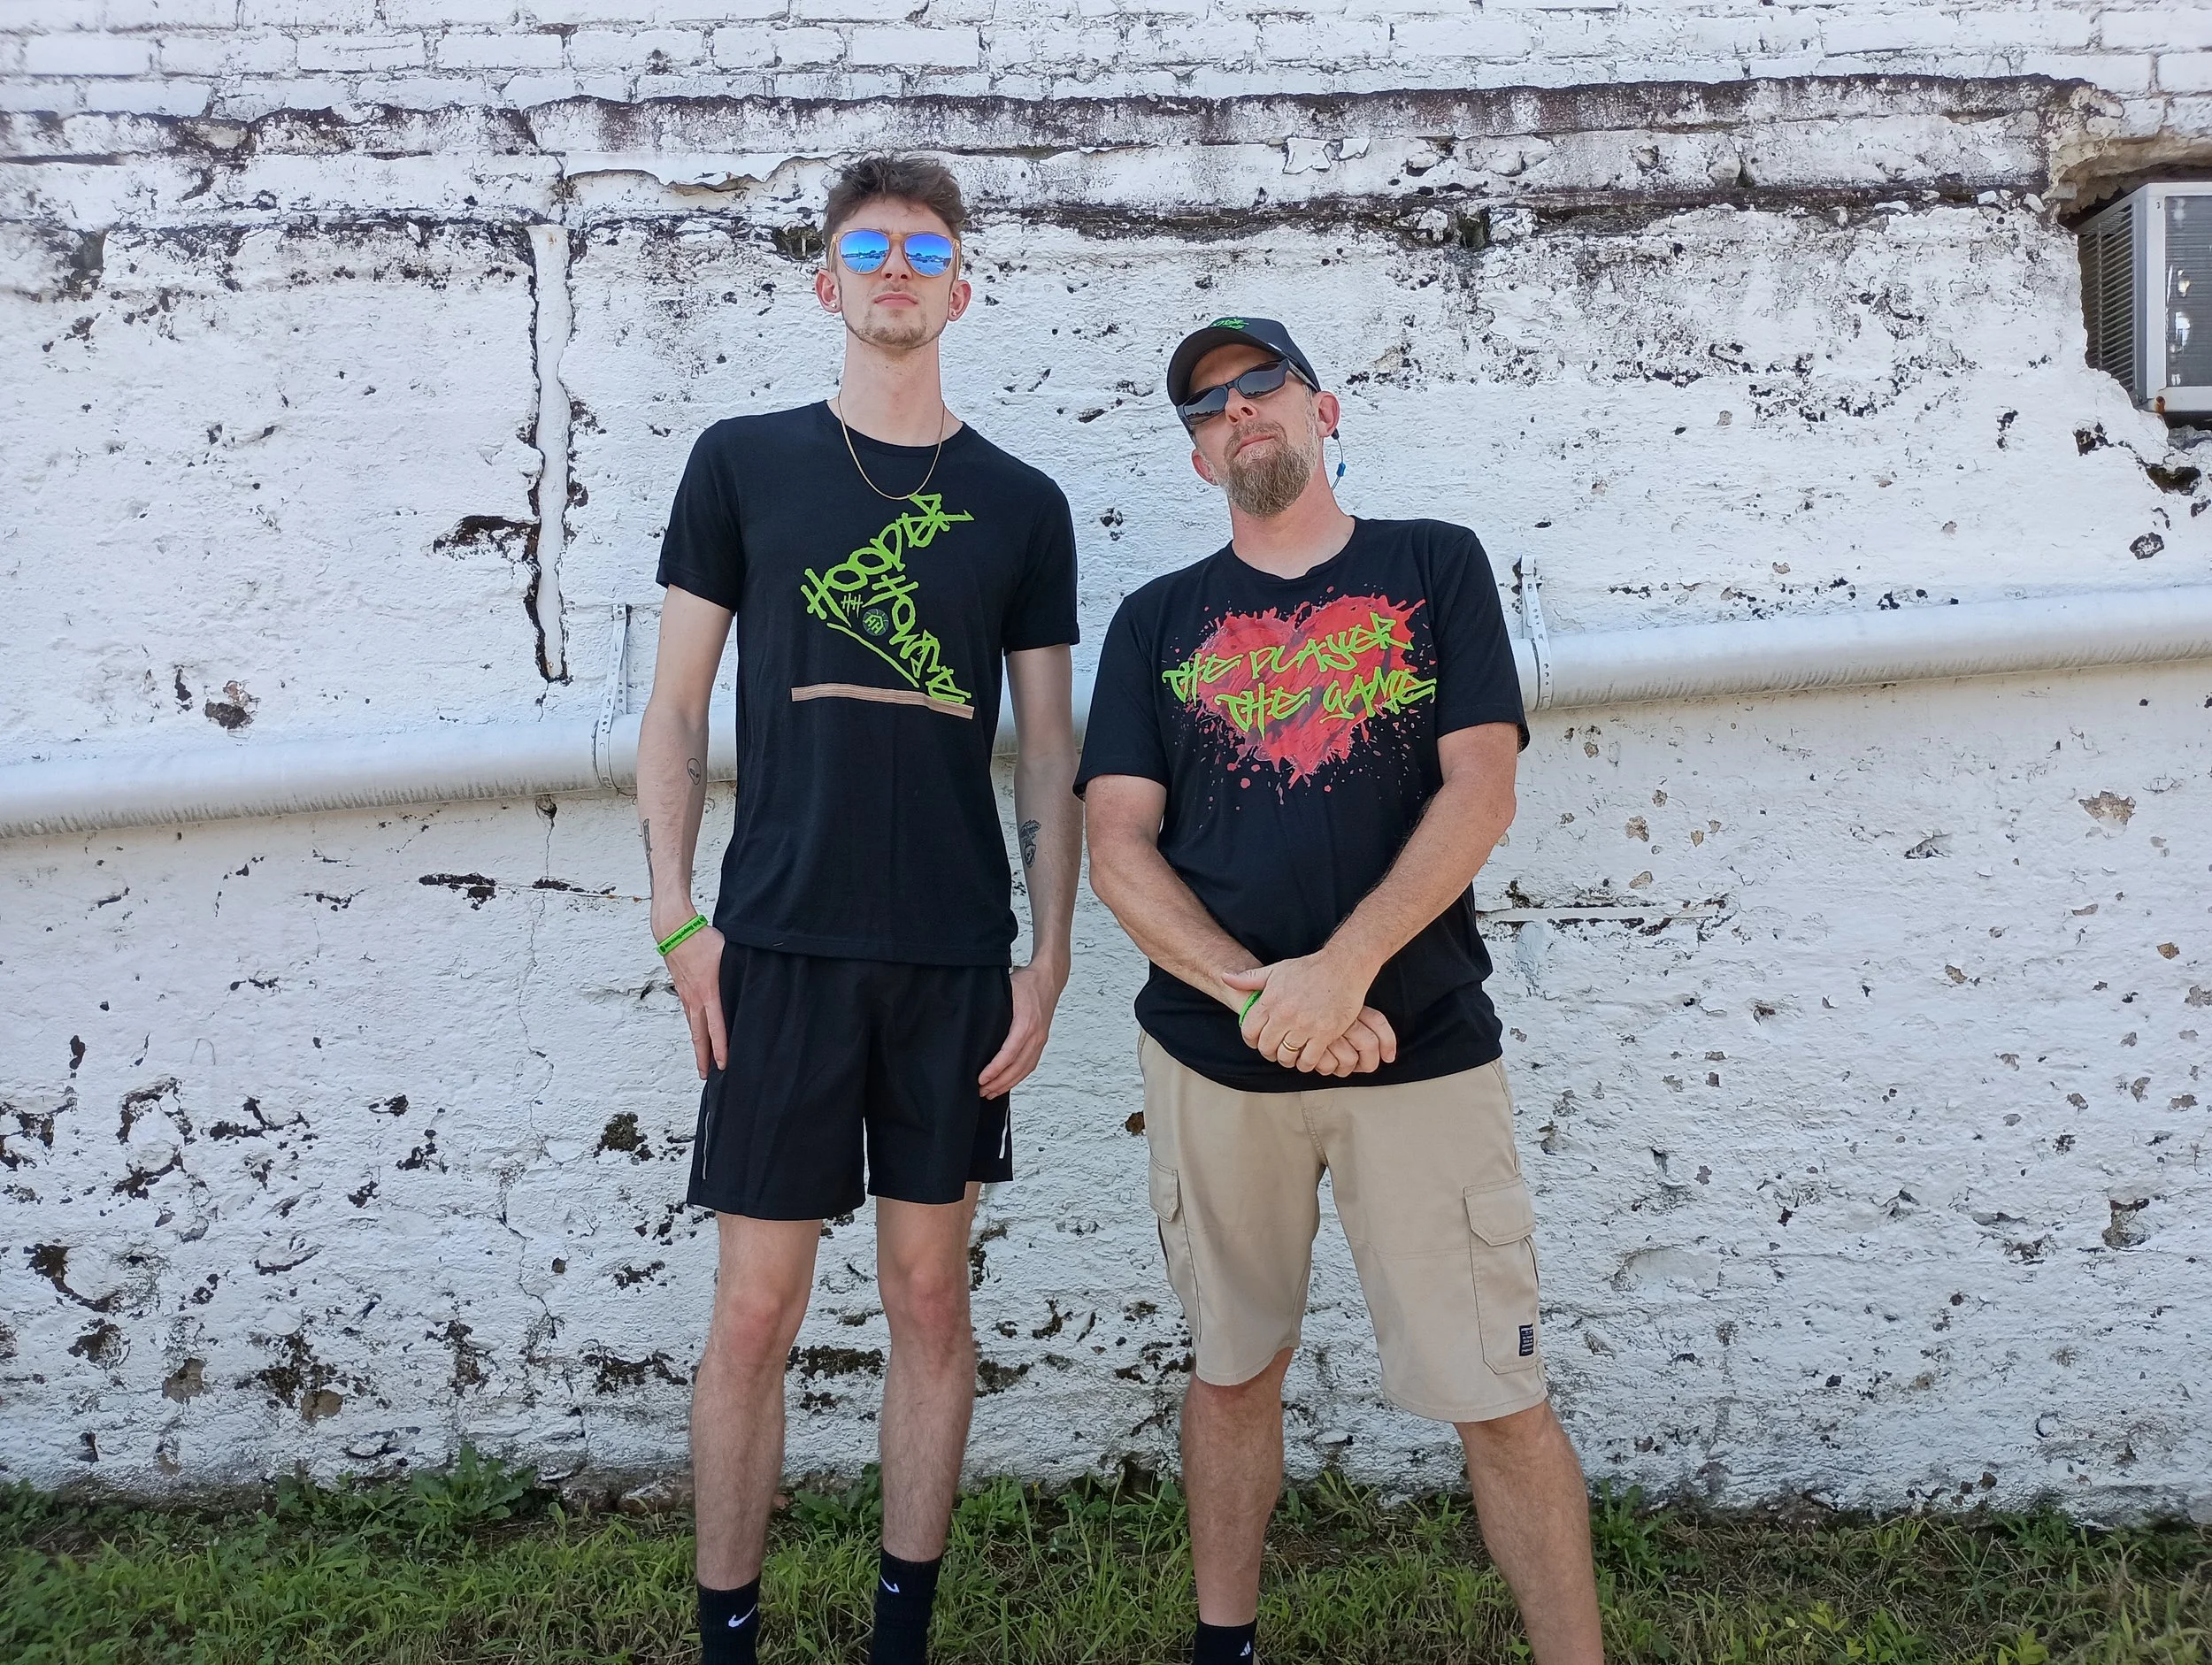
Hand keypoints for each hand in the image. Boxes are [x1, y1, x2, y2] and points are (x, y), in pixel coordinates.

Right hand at [662, 924, 727, 1078]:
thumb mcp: (729, 955)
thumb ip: (742, 971)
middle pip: (699, 1036)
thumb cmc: (703, 940)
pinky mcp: (682, 992)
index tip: (723, 1065)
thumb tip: (759, 979)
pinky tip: (697, 1035)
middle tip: (705, 1076)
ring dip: (698, 1046)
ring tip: (702, 1062)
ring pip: (693, 1028)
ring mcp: (687, 997)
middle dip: (703, 1058)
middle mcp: (696, 999)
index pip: (717, 1027)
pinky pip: (689, 1016)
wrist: (674, 931)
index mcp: (709, 992)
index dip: (721, 1048)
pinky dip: (693, 1030)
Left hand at [979, 960, 1064, 1099]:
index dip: (994, 1070)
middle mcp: (1035, 1035)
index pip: (1008, 1054)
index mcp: (1025, 1024)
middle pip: (1017, 1067)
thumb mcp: (1006, 990)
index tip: (981, 1079)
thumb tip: (970, 1021)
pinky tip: (1007, 1083)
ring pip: (1024, 1070)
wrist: (1049, 979)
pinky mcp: (1041, 1041)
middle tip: (981, 1091)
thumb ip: (992, 1008)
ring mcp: (1040, 1040)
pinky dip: (1019, 1077)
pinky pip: (1031, 1065)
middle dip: (998, 1083)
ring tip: (991, 1092)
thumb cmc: (1026, 983)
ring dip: (1008, 1084)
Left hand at [1224, 955, 1396, 1074]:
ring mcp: (1305, 1025)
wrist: (1342, 968)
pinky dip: (1306, 1063)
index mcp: (1270, 1000)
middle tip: (1276, 1051)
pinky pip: (1308, 1060)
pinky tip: (1307, 1058)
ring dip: (1287, 1060)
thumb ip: (1249, 979)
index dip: (1251, 1040)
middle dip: (1269, 1052)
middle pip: (1266, 1047)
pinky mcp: (1324, 1034)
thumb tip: (1224, 978)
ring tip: (1291, 1056)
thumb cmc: (1309, 969)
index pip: (1249, 1031)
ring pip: (1286, 1056)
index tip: (1258, 1042)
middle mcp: (1285, 1015)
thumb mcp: (1276, 970)